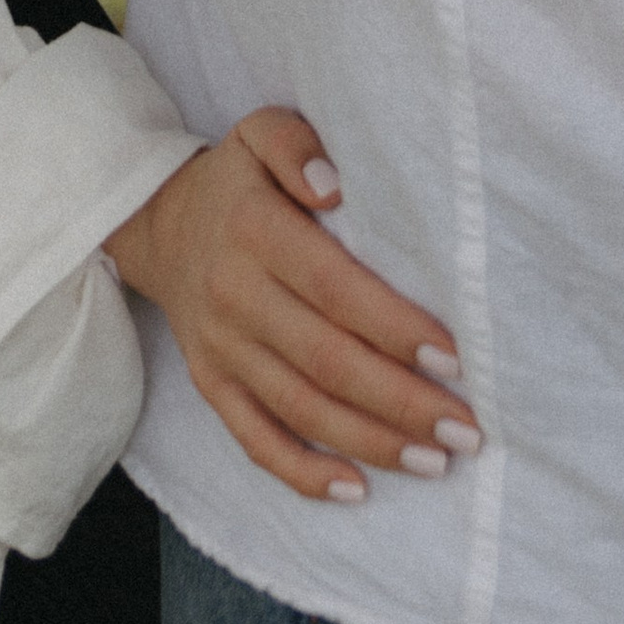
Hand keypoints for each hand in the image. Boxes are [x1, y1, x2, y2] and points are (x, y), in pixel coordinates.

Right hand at [105, 111, 476, 505]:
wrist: (157, 224)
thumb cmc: (235, 180)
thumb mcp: (258, 133)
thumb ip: (296, 145)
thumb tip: (332, 187)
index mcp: (255, 231)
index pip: (333, 288)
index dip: (393, 325)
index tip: (452, 356)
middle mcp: (235, 295)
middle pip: (326, 360)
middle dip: (401, 401)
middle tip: (466, 428)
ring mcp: (221, 348)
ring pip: (301, 407)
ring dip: (371, 442)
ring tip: (436, 461)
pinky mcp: (212, 384)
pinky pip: (255, 439)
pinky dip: (303, 472)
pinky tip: (356, 490)